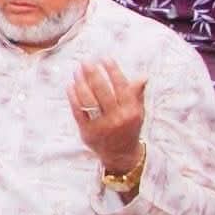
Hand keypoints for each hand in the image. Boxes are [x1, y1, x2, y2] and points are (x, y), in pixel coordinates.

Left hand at [69, 59, 145, 177]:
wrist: (121, 156)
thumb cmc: (129, 128)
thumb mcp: (137, 113)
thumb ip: (137, 94)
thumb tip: (143, 76)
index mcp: (130, 113)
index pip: (121, 87)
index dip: (113, 70)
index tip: (104, 58)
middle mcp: (117, 119)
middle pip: (102, 91)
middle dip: (93, 73)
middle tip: (86, 61)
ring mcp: (101, 126)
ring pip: (88, 99)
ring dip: (80, 82)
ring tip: (77, 70)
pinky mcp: (87, 131)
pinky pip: (78, 110)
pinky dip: (73, 96)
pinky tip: (70, 85)